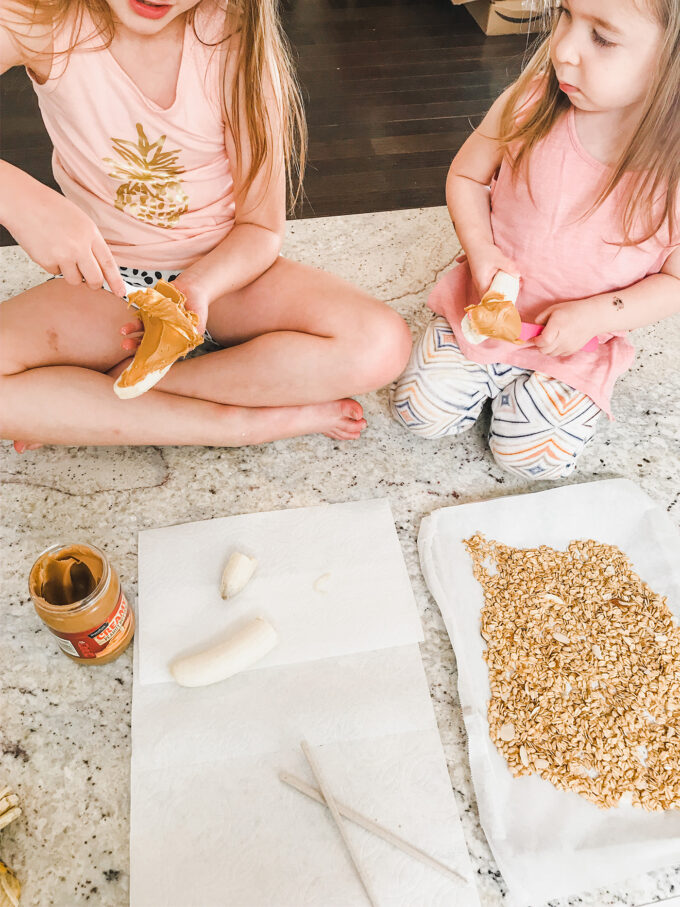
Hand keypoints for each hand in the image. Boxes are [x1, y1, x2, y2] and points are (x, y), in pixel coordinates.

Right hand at [5, 180, 125, 296]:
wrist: (22, 202)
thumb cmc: (50, 208)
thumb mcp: (80, 220)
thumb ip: (90, 241)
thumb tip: (99, 265)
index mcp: (90, 233)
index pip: (108, 262)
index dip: (116, 280)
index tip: (121, 292)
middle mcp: (79, 246)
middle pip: (95, 279)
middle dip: (94, 284)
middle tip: (90, 281)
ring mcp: (63, 256)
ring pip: (75, 280)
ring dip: (70, 272)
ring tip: (61, 252)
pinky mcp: (47, 262)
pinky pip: (55, 273)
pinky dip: (52, 264)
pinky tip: (47, 248)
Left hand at [120, 272, 210, 352]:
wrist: (193, 287)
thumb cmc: (198, 307)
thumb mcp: (199, 324)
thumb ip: (193, 336)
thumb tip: (188, 348)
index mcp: (171, 337)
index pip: (158, 349)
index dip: (149, 355)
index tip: (140, 359)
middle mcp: (161, 330)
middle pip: (146, 340)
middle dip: (135, 344)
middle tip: (125, 345)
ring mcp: (155, 319)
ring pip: (140, 327)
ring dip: (131, 329)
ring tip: (123, 331)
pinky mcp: (151, 306)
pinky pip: (141, 311)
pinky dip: (134, 314)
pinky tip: (131, 315)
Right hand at [455, 243, 519, 299]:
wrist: (477, 244)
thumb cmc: (484, 251)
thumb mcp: (498, 258)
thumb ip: (508, 266)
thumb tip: (518, 275)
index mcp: (481, 283)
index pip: (488, 300)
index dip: (497, 303)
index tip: (508, 303)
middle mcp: (480, 285)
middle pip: (490, 298)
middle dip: (501, 299)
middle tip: (514, 298)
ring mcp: (482, 282)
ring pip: (492, 292)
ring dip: (501, 292)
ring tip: (513, 291)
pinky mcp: (486, 278)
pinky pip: (493, 286)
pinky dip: (500, 286)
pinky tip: (509, 283)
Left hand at [533, 300, 594, 356]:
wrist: (593, 317)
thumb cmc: (573, 310)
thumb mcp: (554, 309)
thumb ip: (541, 318)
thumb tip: (534, 327)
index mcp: (557, 327)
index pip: (542, 342)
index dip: (535, 341)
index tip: (533, 337)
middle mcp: (562, 339)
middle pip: (544, 350)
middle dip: (539, 345)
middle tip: (540, 338)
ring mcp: (568, 346)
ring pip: (550, 354)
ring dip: (546, 348)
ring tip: (550, 338)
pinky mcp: (572, 350)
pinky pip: (558, 354)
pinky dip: (555, 349)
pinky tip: (558, 340)